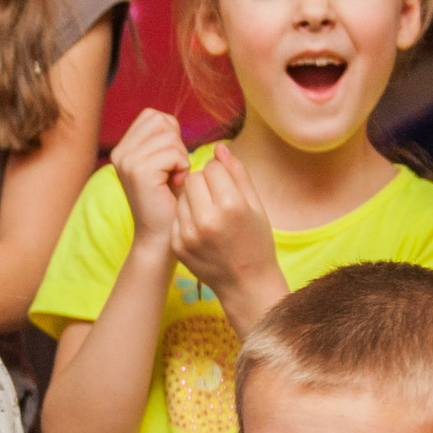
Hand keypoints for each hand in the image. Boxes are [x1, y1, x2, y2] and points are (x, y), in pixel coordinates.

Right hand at [109, 109, 190, 249]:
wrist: (160, 235)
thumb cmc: (168, 199)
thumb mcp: (162, 162)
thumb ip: (161, 138)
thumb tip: (170, 121)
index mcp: (123, 148)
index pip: (153, 116)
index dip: (171, 133)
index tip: (170, 161)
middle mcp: (120, 153)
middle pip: (161, 122)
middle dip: (176, 143)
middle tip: (173, 170)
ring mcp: (127, 161)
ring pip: (169, 137)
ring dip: (181, 157)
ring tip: (174, 178)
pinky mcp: (139, 172)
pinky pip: (174, 153)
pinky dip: (182, 167)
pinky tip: (175, 184)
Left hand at [171, 143, 284, 320]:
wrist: (246, 284)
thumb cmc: (256, 241)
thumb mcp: (256, 205)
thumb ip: (237, 173)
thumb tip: (218, 147)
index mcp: (230, 206)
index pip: (211, 167)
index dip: (221, 174)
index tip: (229, 187)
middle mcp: (207, 220)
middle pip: (192, 178)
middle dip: (204, 183)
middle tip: (217, 199)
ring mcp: (188, 234)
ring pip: (181, 195)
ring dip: (194, 199)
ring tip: (210, 215)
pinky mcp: (177, 244)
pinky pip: (176, 215)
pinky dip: (187, 217)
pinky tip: (202, 230)